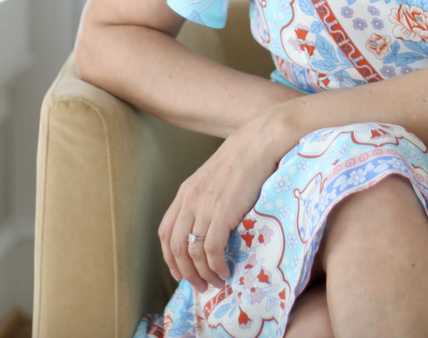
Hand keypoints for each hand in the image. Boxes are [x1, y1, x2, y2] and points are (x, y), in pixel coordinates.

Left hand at [158, 108, 288, 292]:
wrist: (261, 140)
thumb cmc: (245, 154)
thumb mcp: (217, 175)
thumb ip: (208, 196)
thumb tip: (212, 221)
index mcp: (186, 191)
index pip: (166, 232)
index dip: (170, 257)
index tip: (181, 273)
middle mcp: (190, 200)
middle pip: (175, 247)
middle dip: (185, 273)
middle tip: (200, 286)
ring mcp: (205, 206)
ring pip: (192, 253)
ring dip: (202, 274)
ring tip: (215, 281)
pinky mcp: (222, 212)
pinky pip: (211, 249)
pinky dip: (215, 266)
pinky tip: (225, 271)